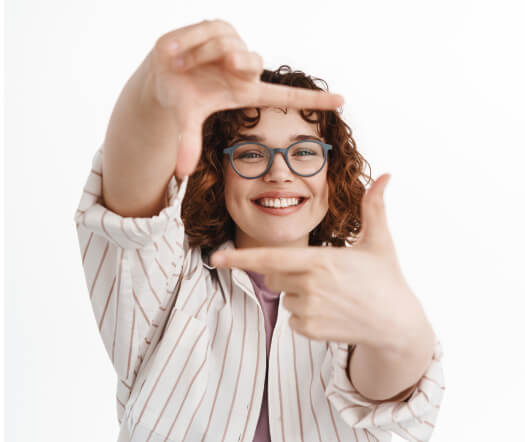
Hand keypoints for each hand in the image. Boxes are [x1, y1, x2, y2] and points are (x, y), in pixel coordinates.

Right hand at [145, 19, 343, 178]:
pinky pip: (210, 30)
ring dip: (198, 56)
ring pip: (227, 45)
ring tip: (180, 65)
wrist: (161, 74)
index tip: (342, 101)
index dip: (314, 99)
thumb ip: (188, 143)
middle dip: (241, 63)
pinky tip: (176, 53)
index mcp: (245, 92)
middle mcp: (244, 69)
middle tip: (228, 66)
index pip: (286, 96)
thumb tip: (181, 172)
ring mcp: (234, 46)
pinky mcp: (220, 26)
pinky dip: (190, 42)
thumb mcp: (187, 120)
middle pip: (252, 62)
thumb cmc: (183, 99)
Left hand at [210, 174, 429, 353]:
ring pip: (284, 296)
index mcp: (320, 260)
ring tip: (332, 295)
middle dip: (288, 271)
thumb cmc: (386, 279)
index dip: (240, 258)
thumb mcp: (380, 241)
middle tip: (322, 274)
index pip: (270, 258)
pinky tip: (331, 312)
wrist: (396, 324)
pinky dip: (305, 314)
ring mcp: (308, 311)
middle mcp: (309, 286)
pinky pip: (292, 317)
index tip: (216, 257)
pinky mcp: (309, 330)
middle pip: (274, 275)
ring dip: (299, 294)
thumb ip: (374, 207)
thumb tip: (385, 175)